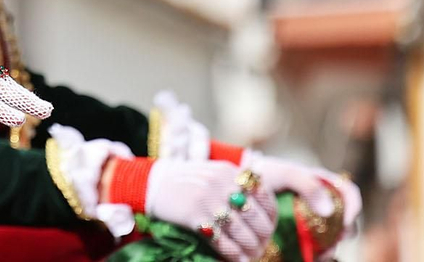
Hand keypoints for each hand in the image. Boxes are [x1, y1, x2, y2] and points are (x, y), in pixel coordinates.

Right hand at [143, 160, 273, 261]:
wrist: (152, 183)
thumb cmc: (187, 183)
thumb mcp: (213, 175)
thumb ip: (236, 186)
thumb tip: (264, 213)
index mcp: (229, 171)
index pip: (263, 195)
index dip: (270, 216)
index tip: (269, 229)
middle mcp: (221, 182)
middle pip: (255, 216)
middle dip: (262, 237)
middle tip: (261, 247)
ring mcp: (207, 197)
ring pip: (241, 231)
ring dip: (249, 249)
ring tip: (251, 257)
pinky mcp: (194, 213)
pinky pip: (221, 240)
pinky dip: (232, 253)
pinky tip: (237, 259)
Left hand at [245, 151, 361, 252]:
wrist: (241, 186)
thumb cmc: (265, 174)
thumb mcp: (284, 173)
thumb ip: (307, 185)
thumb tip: (329, 211)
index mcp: (322, 183)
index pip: (349, 193)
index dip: (353, 207)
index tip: (344, 222)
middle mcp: (321, 201)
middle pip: (346, 219)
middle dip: (344, 234)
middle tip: (333, 242)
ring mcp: (312, 217)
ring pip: (334, 235)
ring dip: (332, 247)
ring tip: (321, 254)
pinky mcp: (302, 232)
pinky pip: (317, 245)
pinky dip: (318, 253)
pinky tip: (312, 257)